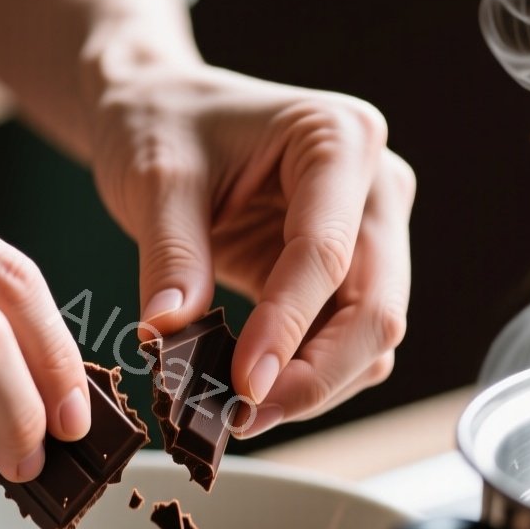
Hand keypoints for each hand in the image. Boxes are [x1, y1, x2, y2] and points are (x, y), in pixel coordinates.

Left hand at [87, 59, 415, 436]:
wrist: (159, 110)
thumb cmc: (160, 124)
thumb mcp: (153, 179)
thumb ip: (170, 255)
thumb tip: (170, 334)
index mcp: (339, 137)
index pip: (328, 252)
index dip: (287, 327)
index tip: (242, 385)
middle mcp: (376, 184)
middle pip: (375, 306)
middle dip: (313, 374)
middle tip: (241, 417)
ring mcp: (372, 231)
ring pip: (370, 336)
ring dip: (313, 385)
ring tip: (236, 414)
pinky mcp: (352, 272)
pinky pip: (346, 340)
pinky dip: (305, 375)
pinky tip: (249, 392)